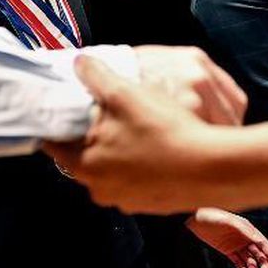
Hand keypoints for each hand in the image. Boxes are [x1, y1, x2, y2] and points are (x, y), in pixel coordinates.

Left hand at [43, 56, 267, 214]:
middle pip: (83, 156)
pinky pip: (135, 180)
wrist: (213, 168)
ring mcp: (127, 201)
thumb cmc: (164, 131)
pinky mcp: (151, 205)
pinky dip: (140, 164)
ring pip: (111, 169)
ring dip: (117, 150)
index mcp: (85, 165)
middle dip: (91, 136)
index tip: (63, 109)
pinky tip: (156, 146)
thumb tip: (79, 62)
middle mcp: (101, 190)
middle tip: (104, 113)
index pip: (54, 144)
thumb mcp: (125, 94)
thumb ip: (96, 75)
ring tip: (134, 127)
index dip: (57, 123)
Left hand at [187, 208, 267, 267]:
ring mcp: (237, 245)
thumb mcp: (228, 221)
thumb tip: (259, 240)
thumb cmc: (212, 216)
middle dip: (263, 266)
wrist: (195, 220)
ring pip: (249, 261)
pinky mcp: (228, 251)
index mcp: (248, 229)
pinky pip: (238, 263)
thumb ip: (244, 230)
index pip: (264, 245)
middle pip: (259, 255)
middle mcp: (245, 238)